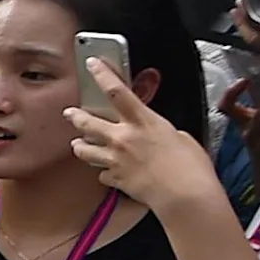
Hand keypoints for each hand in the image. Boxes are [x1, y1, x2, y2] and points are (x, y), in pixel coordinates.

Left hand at [68, 63, 230, 219]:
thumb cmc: (190, 166)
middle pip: (88, 122)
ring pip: (84, 149)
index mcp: (143, 121)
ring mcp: (115, 159)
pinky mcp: (114, 178)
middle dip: (76, 116)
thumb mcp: (179, 136)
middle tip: (70, 113)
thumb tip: (152, 134)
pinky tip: (109, 172)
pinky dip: (105, 172)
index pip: (116, 91)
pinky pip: (102, 173)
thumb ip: (158, 131)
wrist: (184, 195)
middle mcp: (123, 138)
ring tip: (78, 144)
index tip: (91, 64)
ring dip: (80, 146)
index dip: (101, 74)